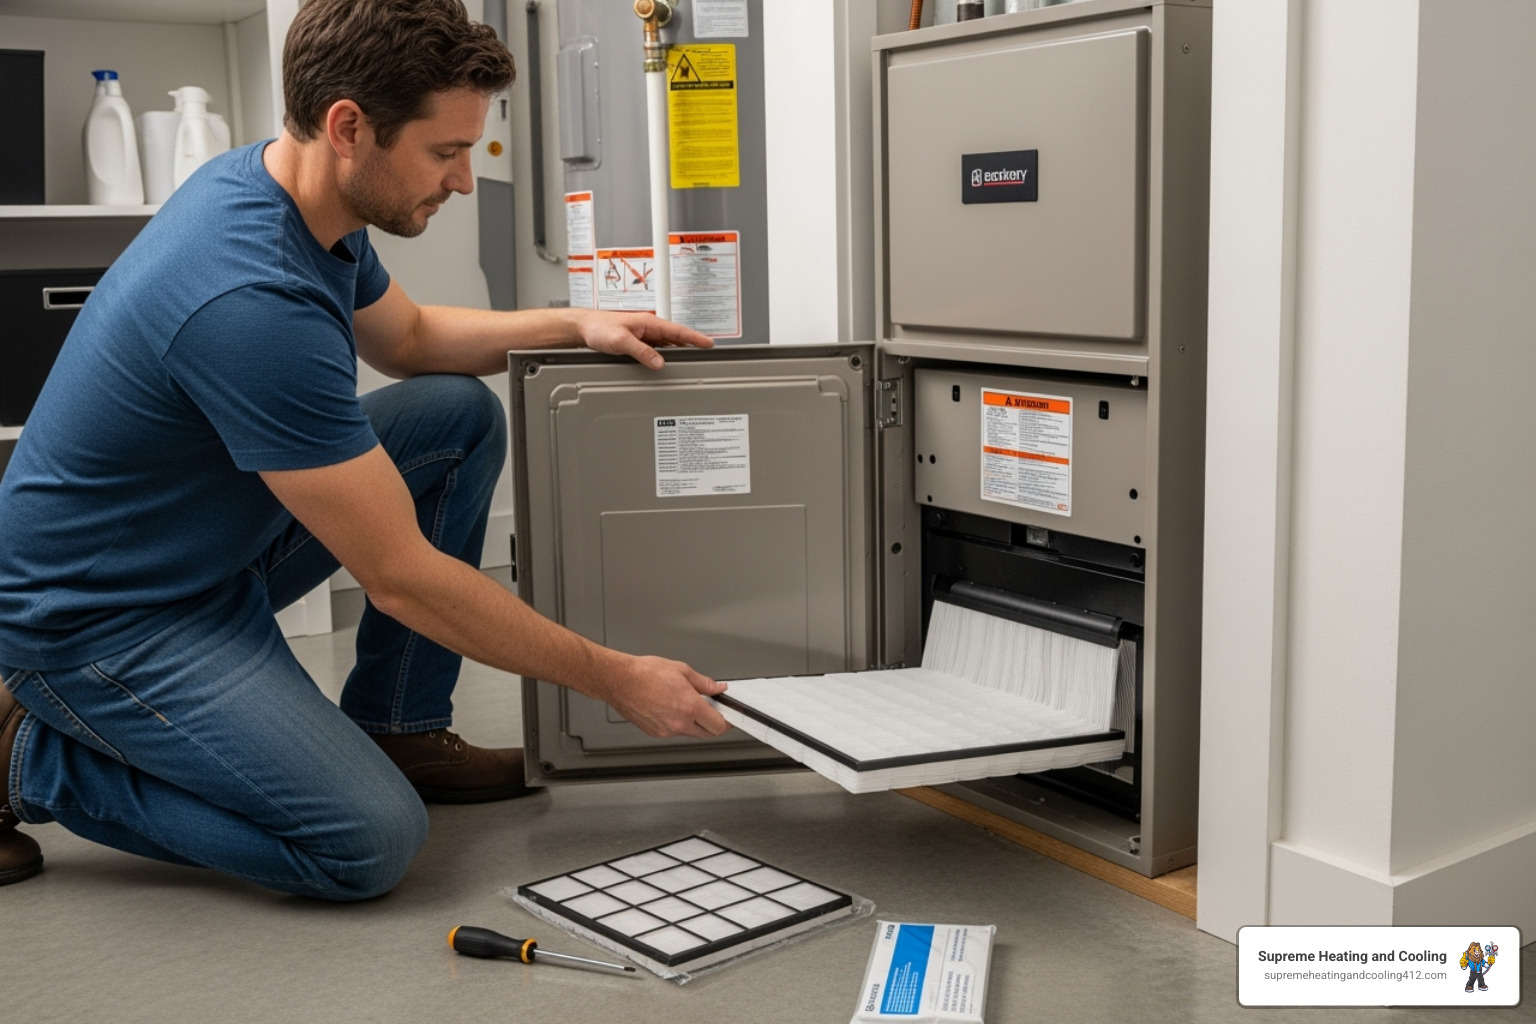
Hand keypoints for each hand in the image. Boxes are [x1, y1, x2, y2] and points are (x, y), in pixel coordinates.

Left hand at [574, 309, 713, 368]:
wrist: (584, 328)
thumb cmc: (600, 328)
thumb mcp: (622, 341)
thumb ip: (642, 352)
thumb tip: (659, 363)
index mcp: (649, 323)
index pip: (678, 331)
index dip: (695, 337)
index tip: (709, 343)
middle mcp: (648, 327)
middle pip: (676, 337)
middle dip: (691, 344)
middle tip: (706, 352)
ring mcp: (644, 334)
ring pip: (667, 344)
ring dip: (678, 350)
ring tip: (691, 358)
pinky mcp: (637, 341)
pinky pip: (656, 348)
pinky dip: (665, 354)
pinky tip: (667, 361)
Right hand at [595, 654, 729, 738]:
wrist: (619, 681)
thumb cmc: (644, 673)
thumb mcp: (681, 670)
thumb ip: (704, 683)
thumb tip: (717, 688)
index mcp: (689, 706)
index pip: (719, 725)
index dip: (728, 722)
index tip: (729, 716)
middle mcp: (679, 723)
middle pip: (707, 733)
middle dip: (713, 724)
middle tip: (712, 710)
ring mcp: (666, 730)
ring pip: (690, 733)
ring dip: (695, 723)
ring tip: (686, 703)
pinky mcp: (655, 733)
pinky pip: (674, 732)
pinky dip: (678, 723)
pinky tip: (671, 708)